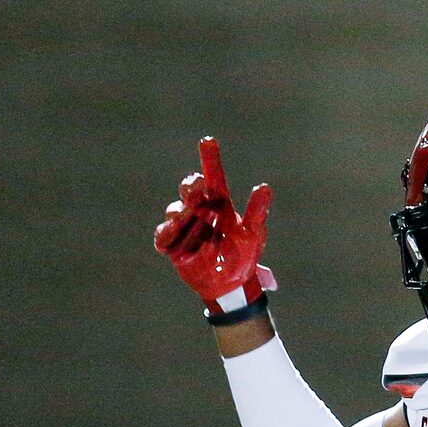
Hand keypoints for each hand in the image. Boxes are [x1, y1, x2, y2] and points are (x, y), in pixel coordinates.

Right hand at [154, 136, 274, 316]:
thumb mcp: (253, 234)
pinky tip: (172, 231)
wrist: (231, 285)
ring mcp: (185, 227)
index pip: (213, 178)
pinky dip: (165, 233)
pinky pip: (163, 237)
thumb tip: (264, 187)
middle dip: (190, 186)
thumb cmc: (243, 255)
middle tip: (197, 186)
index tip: (208, 141)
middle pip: (189, 190)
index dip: (211, 160)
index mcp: (219, 205)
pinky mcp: (174, 245)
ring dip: (180, 212)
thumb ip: (257, 212)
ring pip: (175, 211)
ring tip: (188, 215)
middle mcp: (200, 211)